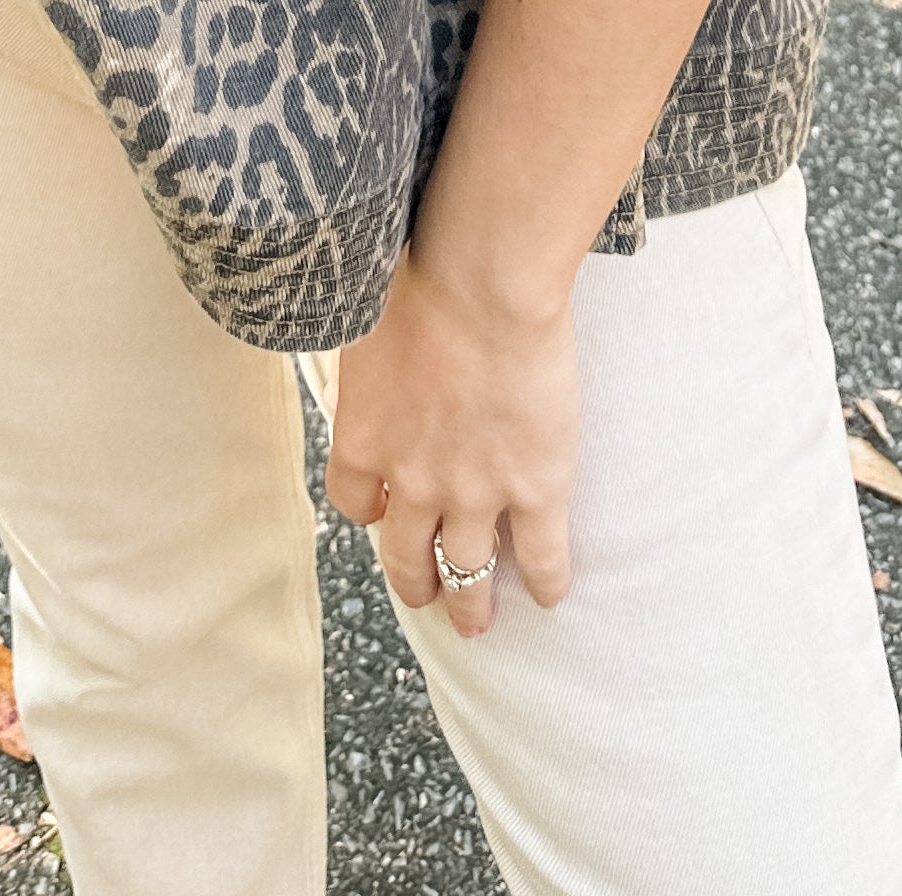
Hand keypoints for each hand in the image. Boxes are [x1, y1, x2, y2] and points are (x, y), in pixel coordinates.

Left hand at [321, 241, 577, 639]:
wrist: (482, 284)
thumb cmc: (420, 279)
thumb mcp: (367, 326)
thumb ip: (371, 362)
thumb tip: (373, 352)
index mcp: (364, 438)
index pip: (352, 499)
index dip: (369, 511)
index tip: (381, 512)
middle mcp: (410, 480)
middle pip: (404, 554)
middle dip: (416, 582)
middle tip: (427, 595)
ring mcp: (473, 492)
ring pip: (466, 572)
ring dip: (470, 603)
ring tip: (477, 622)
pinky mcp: (534, 489)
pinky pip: (539, 556)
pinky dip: (544, 581)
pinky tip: (549, 594)